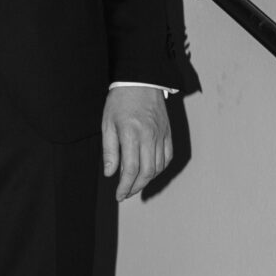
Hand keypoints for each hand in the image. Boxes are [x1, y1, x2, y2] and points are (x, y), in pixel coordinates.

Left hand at [101, 85, 172, 200]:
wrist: (141, 80)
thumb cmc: (120, 101)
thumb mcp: (107, 124)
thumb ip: (109, 150)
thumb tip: (111, 173)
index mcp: (131, 134)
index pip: (130, 169)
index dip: (125, 186)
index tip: (119, 195)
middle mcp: (149, 136)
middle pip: (147, 172)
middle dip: (136, 187)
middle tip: (126, 193)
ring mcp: (161, 134)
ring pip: (158, 167)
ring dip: (147, 180)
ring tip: (135, 184)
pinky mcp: (168, 132)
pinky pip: (167, 156)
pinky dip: (159, 168)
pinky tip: (150, 171)